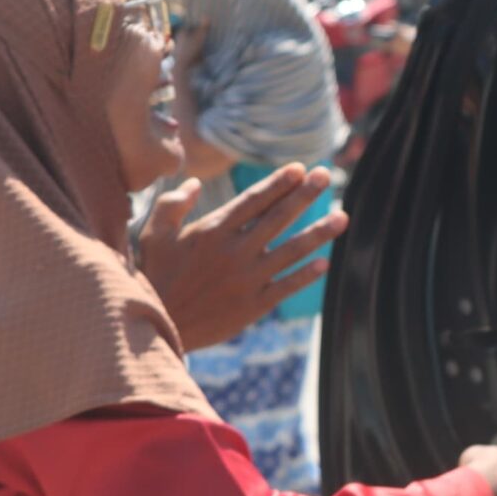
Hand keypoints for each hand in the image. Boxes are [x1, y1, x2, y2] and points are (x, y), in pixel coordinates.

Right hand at [139, 164, 345, 349]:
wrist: (157, 326)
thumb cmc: (154, 276)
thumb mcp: (153, 235)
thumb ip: (173, 205)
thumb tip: (196, 183)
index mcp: (213, 231)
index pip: (253, 200)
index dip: (279, 183)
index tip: (300, 168)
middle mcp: (235, 251)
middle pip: (278, 218)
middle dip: (305, 195)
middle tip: (327, 175)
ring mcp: (247, 279)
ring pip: (291, 251)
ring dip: (319, 232)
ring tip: (343, 217)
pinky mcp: (253, 306)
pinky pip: (286, 286)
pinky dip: (306, 275)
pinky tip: (325, 262)